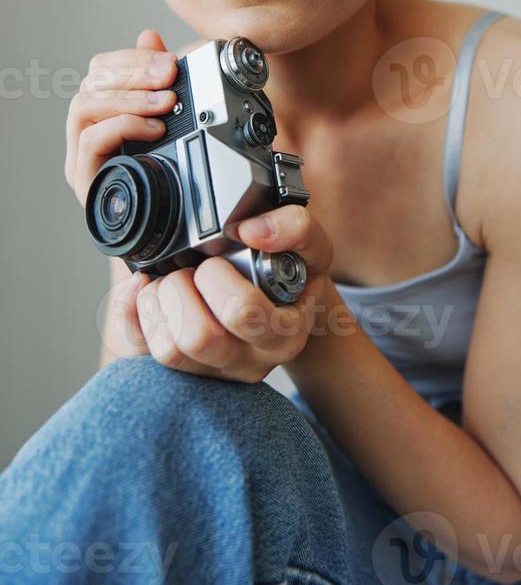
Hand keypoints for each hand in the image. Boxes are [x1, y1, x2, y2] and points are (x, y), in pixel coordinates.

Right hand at [65, 29, 177, 206]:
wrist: (167, 234)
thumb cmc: (166, 175)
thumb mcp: (169, 120)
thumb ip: (157, 80)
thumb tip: (150, 35)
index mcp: (103, 111)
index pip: (101, 68)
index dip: (133, 57)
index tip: (169, 60)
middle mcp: (84, 130)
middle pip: (91, 83)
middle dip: (135, 73)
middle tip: (170, 75)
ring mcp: (80, 157)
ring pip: (84, 107)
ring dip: (129, 98)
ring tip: (166, 103)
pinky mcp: (84, 180)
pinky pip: (90, 140)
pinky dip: (123, 126)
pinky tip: (155, 129)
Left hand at [116, 204, 334, 381]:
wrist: (278, 295)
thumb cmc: (289, 269)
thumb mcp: (309, 245)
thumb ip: (295, 227)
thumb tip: (251, 231)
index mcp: (285, 334)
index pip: (241, 312)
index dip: (217, 275)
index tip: (219, 255)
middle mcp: (250, 361)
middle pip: (198, 338)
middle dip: (182, 287)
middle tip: (192, 268)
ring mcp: (213, 371)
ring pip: (168, 351)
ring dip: (158, 301)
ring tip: (173, 280)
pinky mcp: (180, 371)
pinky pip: (140, 352)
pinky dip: (132, 313)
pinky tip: (146, 291)